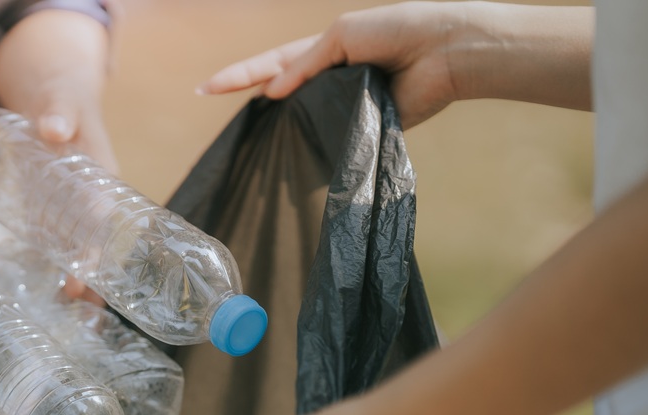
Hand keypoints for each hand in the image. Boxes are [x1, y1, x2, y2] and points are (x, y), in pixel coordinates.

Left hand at [0, 9, 116, 303]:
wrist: (54, 103)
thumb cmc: (64, 103)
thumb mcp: (64, 103)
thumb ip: (59, 113)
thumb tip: (54, 128)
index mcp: (105, 177)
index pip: (105, 218)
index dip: (99, 246)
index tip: (86, 270)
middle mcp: (94, 200)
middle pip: (97, 244)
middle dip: (92, 274)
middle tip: (77, 301)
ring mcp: (74, 211)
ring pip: (79, 250)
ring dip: (77, 278)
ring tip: (70, 310)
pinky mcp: (54, 214)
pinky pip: (57, 244)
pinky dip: (54, 265)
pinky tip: (47, 291)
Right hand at [198, 2, 469, 129]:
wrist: (444, 52)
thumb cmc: (395, 32)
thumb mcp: (342, 37)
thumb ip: (305, 65)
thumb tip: (272, 95)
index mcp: (321, 52)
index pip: (270, 65)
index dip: (238, 75)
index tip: (204, 88)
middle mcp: (327, 81)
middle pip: (278, 92)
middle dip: (246, 94)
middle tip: (207, 97)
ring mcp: (342, 107)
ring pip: (301, 120)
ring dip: (279, 123)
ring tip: (250, 130)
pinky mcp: (361, 129)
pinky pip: (331, 139)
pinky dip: (314, 142)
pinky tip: (294, 149)